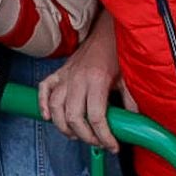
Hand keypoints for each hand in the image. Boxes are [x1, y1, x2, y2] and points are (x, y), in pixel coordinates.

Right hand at [39, 7, 121, 150]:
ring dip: (63, 126)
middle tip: (97, 142)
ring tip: (76, 135)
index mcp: (97, 80)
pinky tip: (48, 116)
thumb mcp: (128, 77)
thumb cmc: (116, 51)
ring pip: (56, 107)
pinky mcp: (59, 72)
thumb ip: (130, 101)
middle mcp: (78, 78)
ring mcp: (66, 75)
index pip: (96, 117)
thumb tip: (133, 123)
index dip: (104, 136)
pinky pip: (44, 88)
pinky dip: (42, 103)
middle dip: (85, 136)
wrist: (106, 29)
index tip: (112, 146)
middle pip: (73, 117)